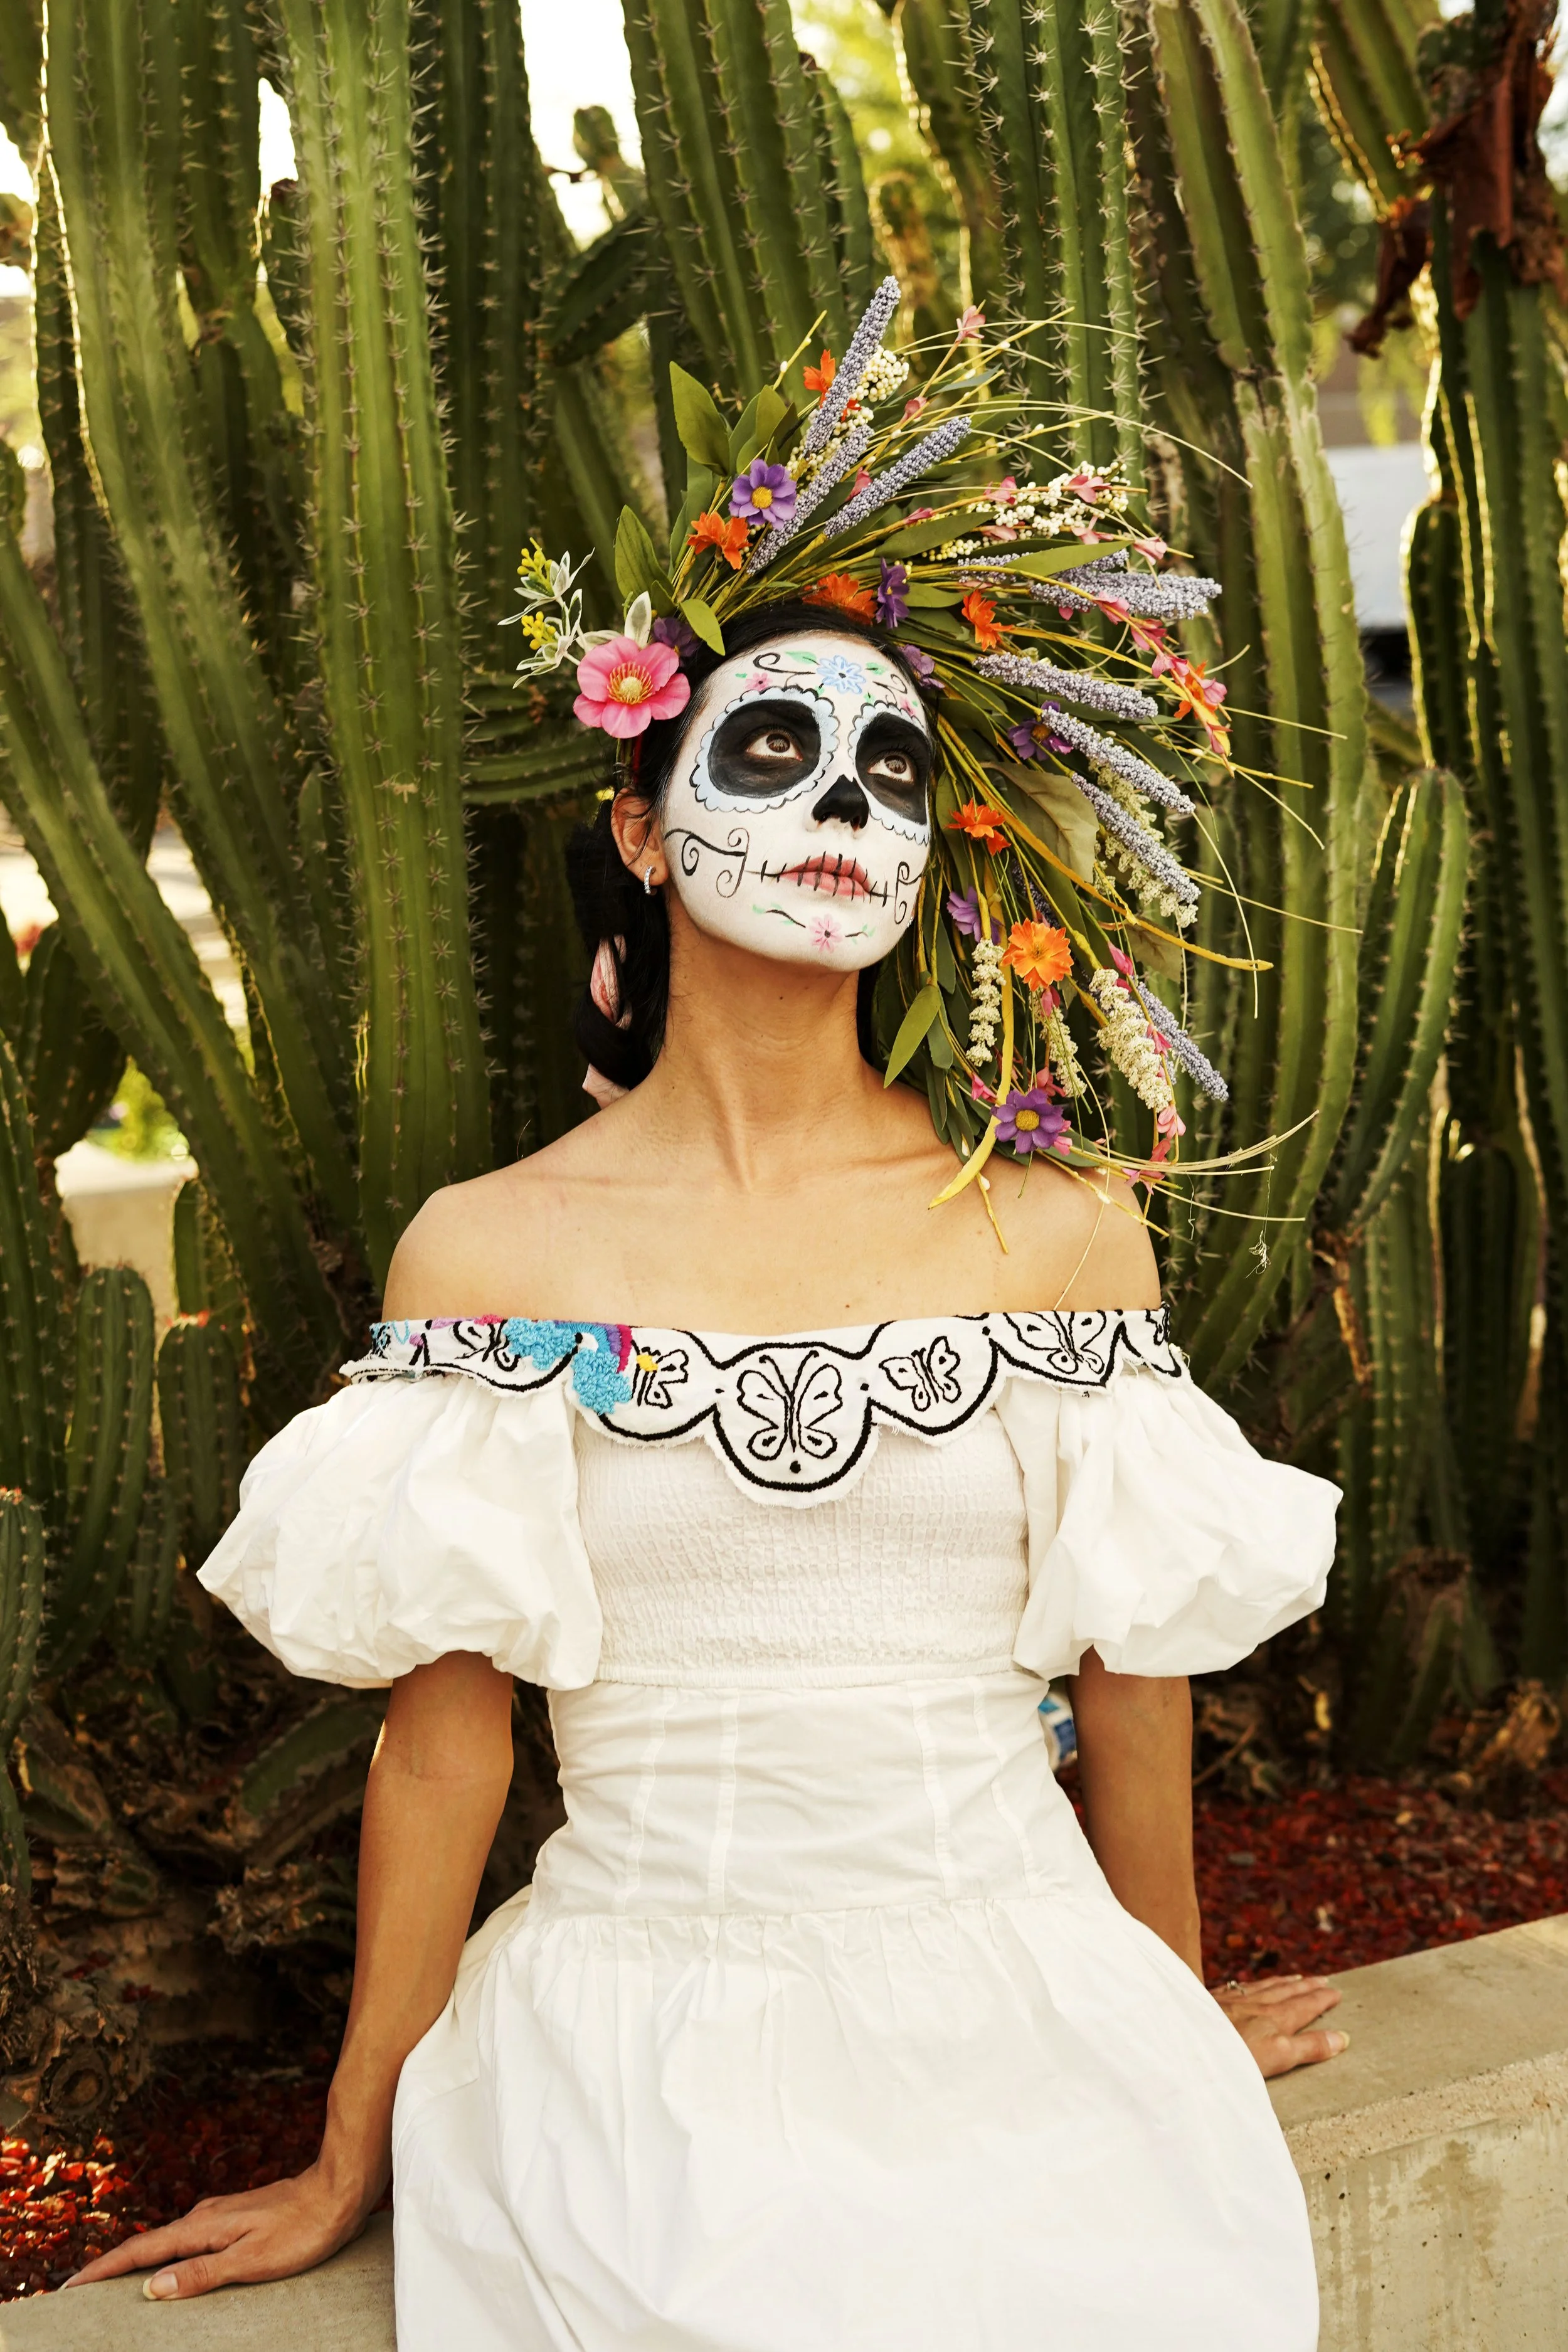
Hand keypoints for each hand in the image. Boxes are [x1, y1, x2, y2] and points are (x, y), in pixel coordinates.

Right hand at [63, 2162, 376, 2300]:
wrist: (339, 2191)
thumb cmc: (302, 2230)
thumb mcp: (252, 2261)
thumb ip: (201, 2274)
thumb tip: (152, 2288)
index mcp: (202, 2228)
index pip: (140, 2253)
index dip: (103, 2272)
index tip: (69, 2289)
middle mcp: (204, 2218)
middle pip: (147, 2247)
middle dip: (111, 2271)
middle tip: (80, 2297)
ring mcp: (219, 2217)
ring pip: (168, 2244)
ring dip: (139, 2265)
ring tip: (115, 2290)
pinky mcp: (235, 2221)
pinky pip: (189, 2243)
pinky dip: (169, 2258)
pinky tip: (172, 2272)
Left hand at [1213, 1973, 1347, 2078]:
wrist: (1186, 2040)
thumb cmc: (1235, 2054)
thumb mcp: (1280, 2056)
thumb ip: (1309, 2047)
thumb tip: (1341, 2037)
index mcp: (1275, 2018)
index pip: (1305, 2005)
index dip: (1322, 1999)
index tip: (1336, 1992)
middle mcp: (1256, 2004)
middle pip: (1286, 1991)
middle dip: (1306, 1986)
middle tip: (1322, 1979)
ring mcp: (1233, 2000)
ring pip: (1263, 1987)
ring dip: (1282, 1982)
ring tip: (1293, 1978)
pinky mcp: (1211, 2002)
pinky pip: (1238, 1987)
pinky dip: (1251, 1985)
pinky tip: (1246, 1985)